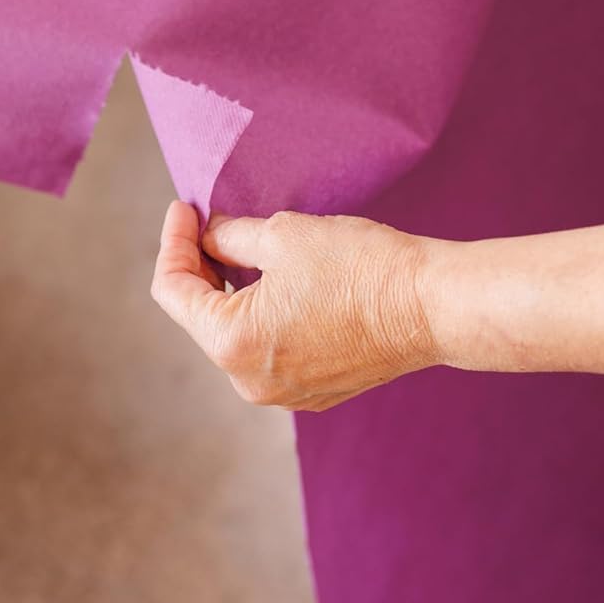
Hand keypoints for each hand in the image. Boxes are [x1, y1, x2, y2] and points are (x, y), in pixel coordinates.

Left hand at [150, 201, 438, 410]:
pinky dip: (263, 317)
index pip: (173, 292)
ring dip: (232, 293)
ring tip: (243, 250)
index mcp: (232, 343)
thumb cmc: (359, 267)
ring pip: (236, 336)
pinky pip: (269, 351)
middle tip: (209, 223)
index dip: (173, 243)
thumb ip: (230, 238)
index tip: (184, 209)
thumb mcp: (281, 235)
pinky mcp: (313, 391)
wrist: (430, 306)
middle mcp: (249, 382)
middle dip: (200, 268)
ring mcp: (283, 393)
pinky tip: (278, 284)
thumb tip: (209, 236)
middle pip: (201, 317)